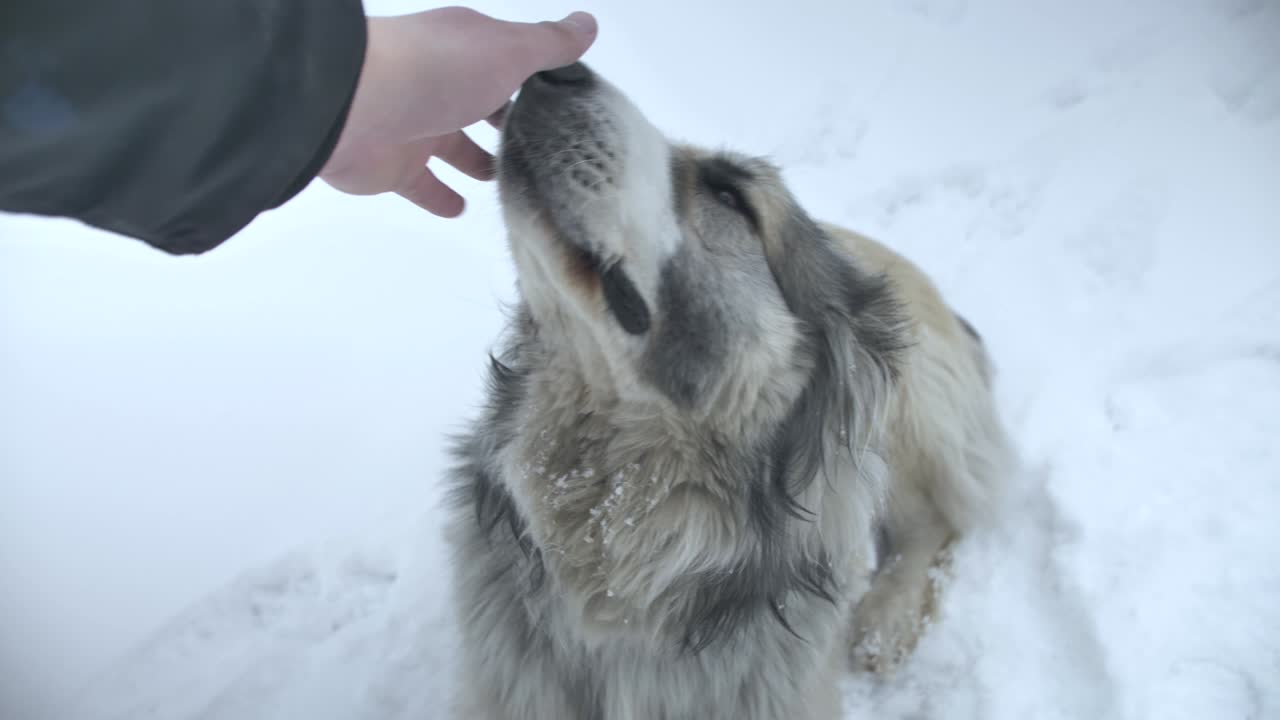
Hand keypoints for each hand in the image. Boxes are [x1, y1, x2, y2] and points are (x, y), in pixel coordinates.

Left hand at [318, 7, 597, 216]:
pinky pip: (424, 186)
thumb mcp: (507, 51)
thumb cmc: (437, 69)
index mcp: (466, 50)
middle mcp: (440, 83)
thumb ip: (548, 44)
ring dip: (477, 161)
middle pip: (479, 105)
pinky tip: (461, 209)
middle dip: (506, 123)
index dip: (534, 83)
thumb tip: (586, 24)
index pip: (508, 64)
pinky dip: (442, 197)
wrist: (355, 105)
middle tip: (540, 146)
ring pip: (453, 147)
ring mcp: (415, 125)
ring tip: (506, 178)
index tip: (563, 105)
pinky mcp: (395, 167)